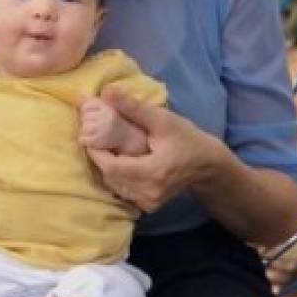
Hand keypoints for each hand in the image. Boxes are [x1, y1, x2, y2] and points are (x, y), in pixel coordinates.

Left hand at [79, 97, 117, 149]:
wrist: (126, 138)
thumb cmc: (111, 121)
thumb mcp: (104, 108)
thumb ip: (91, 101)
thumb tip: (78, 94)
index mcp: (107, 107)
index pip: (85, 106)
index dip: (86, 112)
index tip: (93, 117)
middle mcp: (106, 117)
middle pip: (84, 117)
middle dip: (86, 122)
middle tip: (95, 127)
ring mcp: (103, 129)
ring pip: (83, 128)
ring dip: (85, 132)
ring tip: (94, 133)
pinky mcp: (99, 141)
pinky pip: (82, 139)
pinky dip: (84, 141)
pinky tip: (92, 141)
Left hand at [85, 86, 218, 211]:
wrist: (207, 165)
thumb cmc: (186, 138)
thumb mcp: (162, 119)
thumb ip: (133, 107)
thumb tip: (106, 91)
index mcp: (152, 173)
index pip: (111, 167)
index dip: (96, 151)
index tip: (89, 134)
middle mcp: (148, 193)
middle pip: (109, 177)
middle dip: (99, 157)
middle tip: (96, 138)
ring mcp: (148, 202)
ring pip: (114, 185)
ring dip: (107, 167)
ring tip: (107, 147)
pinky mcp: (148, 205)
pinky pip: (123, 191)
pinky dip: (117, 177)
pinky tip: (120, 161)